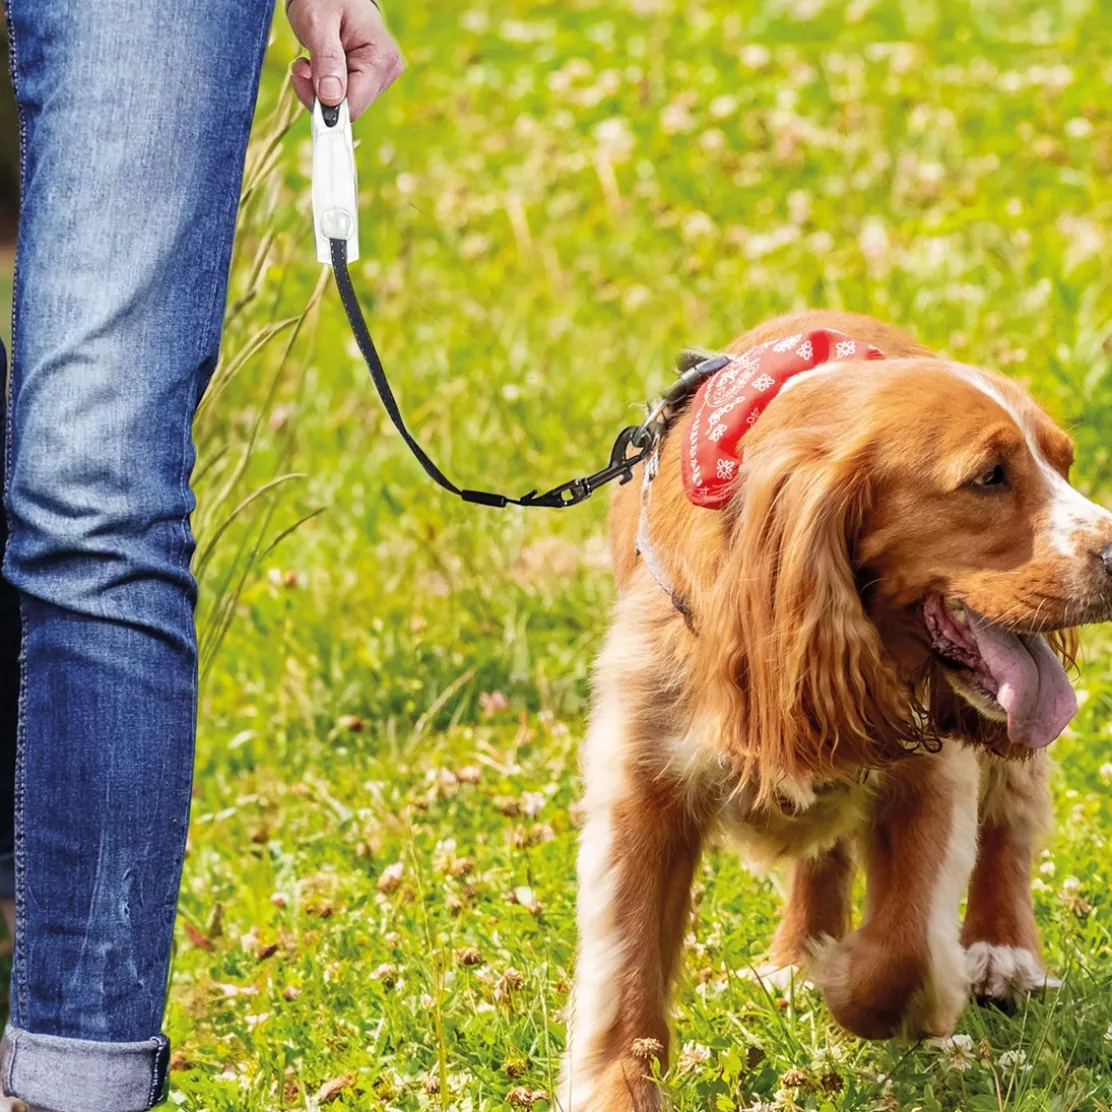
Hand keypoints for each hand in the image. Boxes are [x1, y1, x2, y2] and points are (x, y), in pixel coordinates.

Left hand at [286, 0, 404, 119]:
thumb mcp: (318, 24)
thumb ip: (327, 61)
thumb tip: (331, 99)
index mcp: (380, 58)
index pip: (354, 106)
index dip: (326, 104)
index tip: (302, 81)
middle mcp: (387, 71)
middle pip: (351, 108)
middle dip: (320, 94)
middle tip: (303, 67)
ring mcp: (381, 77)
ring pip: (346, 106)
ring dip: (320, 90)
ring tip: (310, 61)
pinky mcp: (371, 80)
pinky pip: (345, 98)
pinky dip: (325, 88)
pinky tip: (319, 66)